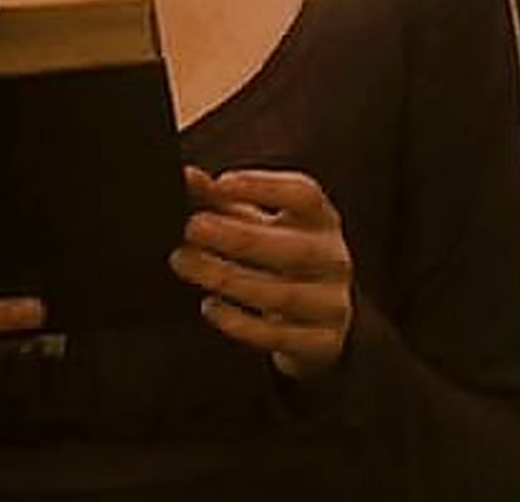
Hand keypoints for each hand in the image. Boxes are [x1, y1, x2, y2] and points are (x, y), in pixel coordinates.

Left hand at [169, 166, 352, 378]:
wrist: (312, 315)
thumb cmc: (276, 251)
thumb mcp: (253, 220)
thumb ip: (220, 198)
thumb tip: (188, 176)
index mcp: (320, 218)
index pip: (304, 195)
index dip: (264, 186)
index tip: (220, 183)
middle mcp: (334, 258)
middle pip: (294, 247)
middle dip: (239, 238)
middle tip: (192, 227)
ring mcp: (332, 303)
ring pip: (283, 294)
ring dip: (229, 279)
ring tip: (185, 262)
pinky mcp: (322, 343)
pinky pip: (279, 336)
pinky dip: (240, 323)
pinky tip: (210, 305)